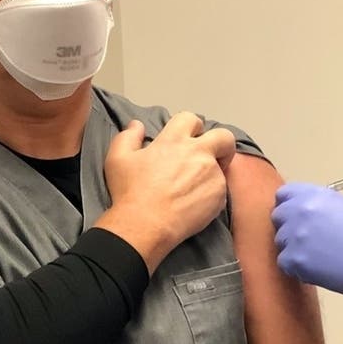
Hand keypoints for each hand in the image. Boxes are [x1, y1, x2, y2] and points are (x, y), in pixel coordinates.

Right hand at [99, 112, 236, 270]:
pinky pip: (220, 190)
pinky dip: (210, 194)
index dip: (193, 126)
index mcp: (174, 140)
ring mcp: (211, 173)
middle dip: (222, 143)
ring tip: (192, 189)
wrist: (144, 225)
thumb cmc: (130, 193)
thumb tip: (136, 125)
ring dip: (210, 173)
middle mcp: (198, 153)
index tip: (191, 136)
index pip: (192, 118)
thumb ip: (128, 137)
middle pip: (224, 137)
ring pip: (220, 168)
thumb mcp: (117, 159)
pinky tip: (194, 203)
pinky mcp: (219, 194)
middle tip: (214, 155)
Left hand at [272, 182, 342, 297]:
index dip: (288, 205)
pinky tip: (314, 266)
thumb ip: (318, 203)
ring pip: (280, 241)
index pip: (283, 195)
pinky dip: (296, 266)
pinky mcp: (293, 260)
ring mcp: (294, 236)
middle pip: (278, 217)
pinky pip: (284, 262)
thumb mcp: (342, 205)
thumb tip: (303, 209)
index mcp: (313, 195)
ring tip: (315, 254)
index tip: (294, 215)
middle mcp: (299, 212)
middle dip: (289, 226)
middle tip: (306, 237)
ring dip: (293, 247)